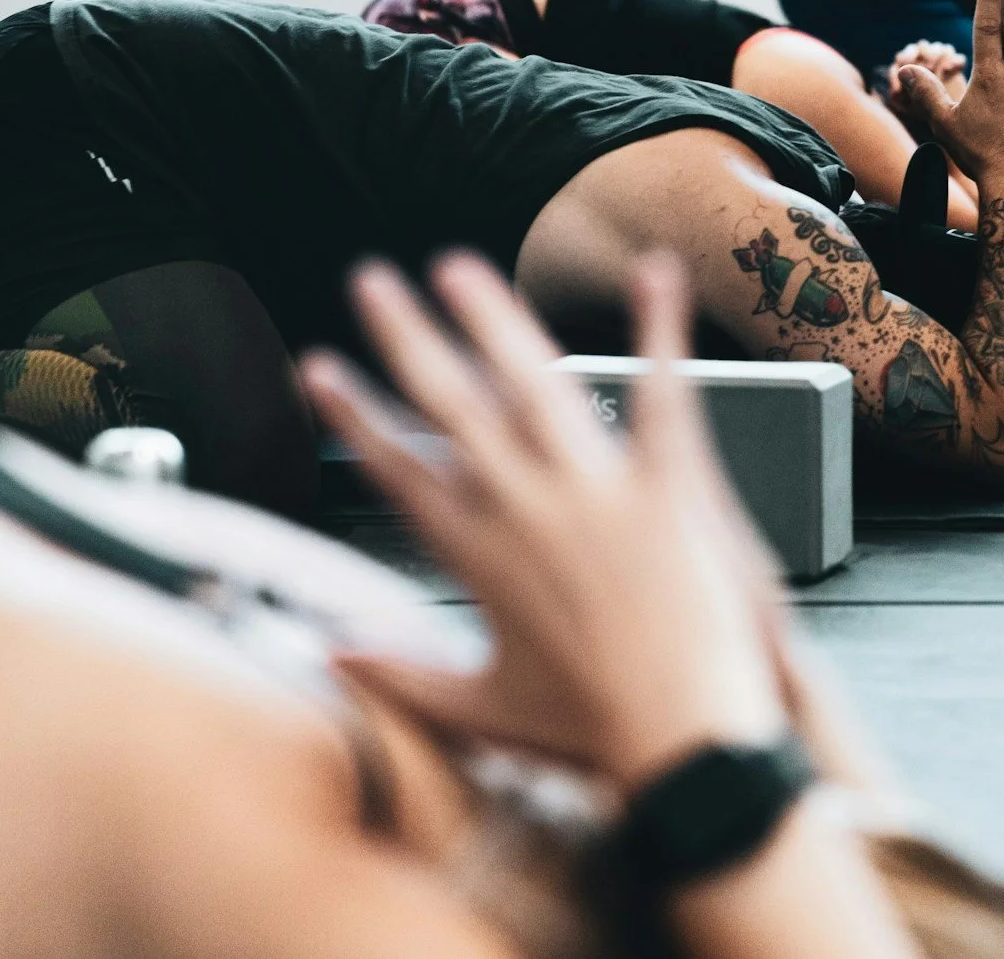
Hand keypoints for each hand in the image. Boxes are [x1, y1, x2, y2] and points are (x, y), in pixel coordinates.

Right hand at [306, 253, 786, 791]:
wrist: (682, 736)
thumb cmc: (592, 729)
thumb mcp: (483, 707)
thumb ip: (400, 676)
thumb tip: (330, 658)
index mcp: (479, 556)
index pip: (400, 468)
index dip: (355, 414)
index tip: (320, 369)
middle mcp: (525, 509)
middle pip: (450, 403)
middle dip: (405, 335)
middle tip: (372, 281)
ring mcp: (595, 490)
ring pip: (532, 381)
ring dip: (490, 316)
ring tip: (457, 267)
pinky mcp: (667, 485)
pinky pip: (661, 390)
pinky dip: (658, 328)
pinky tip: (651, 272)